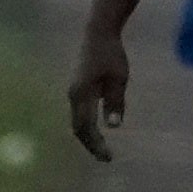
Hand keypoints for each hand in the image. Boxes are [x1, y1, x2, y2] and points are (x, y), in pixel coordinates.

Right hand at [65, 24, 129, 162]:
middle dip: (91, 144)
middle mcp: (73, 96)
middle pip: (78, 128)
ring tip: (102, 149)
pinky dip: (87, 126)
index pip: (85, 128)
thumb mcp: (119, 78)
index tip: (108, 157)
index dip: (95, 144)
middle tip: (106, 157)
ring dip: (88, 136)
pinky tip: (97, 132)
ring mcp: (73, 93)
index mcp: (81, 95)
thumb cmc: (112, 54)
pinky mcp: (77, 90)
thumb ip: (115, 101)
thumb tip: (113, 126)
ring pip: (77, 122)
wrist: (98, 34)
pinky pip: (79, 114)